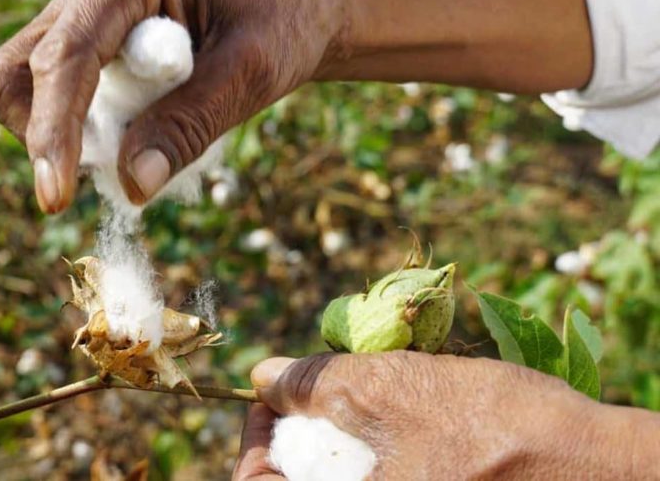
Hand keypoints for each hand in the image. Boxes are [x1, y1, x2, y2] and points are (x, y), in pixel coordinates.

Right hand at [0, 0, 341, 211]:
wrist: (288, 12)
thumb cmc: (278, 29)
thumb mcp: (251, 76)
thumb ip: (191, 125)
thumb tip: (132, 186)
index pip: (67, 54)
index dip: (55, 128)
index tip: (56, 198)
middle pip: (14, 69)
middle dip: (42, 132)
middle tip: (101, 172)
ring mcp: (78, 18)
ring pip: (16, 87)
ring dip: (57, 136)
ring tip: (130, 146)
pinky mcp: (80, 49)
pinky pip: (46, 101)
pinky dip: (74, 135)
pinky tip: (130, 135)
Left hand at [234, 351, 655, 479]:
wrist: (592, 467)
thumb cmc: (491, 429)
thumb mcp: (391, 389)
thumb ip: (315, 383)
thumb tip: (264, 375)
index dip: (252, 439)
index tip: (269, 397)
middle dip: (297, 433)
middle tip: (312, 388)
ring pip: (342, 479)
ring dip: (336, 436)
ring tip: (362, 391)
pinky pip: (382, 478)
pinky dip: (373, 447)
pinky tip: (397, 410)